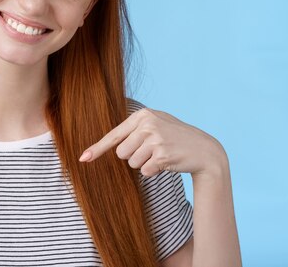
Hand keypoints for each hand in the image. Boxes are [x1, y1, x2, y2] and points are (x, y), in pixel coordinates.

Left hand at [79, 107, 227, 176]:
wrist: (205, 149)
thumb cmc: (175, 137)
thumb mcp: (155, 124)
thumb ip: (134, 130)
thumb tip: (112, 145)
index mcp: (142, 115)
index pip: (114, 135)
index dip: (97, 149)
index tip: (83, 158)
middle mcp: (147, 125)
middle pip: (121, 153)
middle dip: (134, 157)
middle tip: (152, 150)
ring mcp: (155, 139)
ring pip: (132, 164)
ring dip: (145, 164)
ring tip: (161, 155)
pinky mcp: (162, 155)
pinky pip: (146, 172)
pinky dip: (154, 171)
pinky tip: (168, 162)